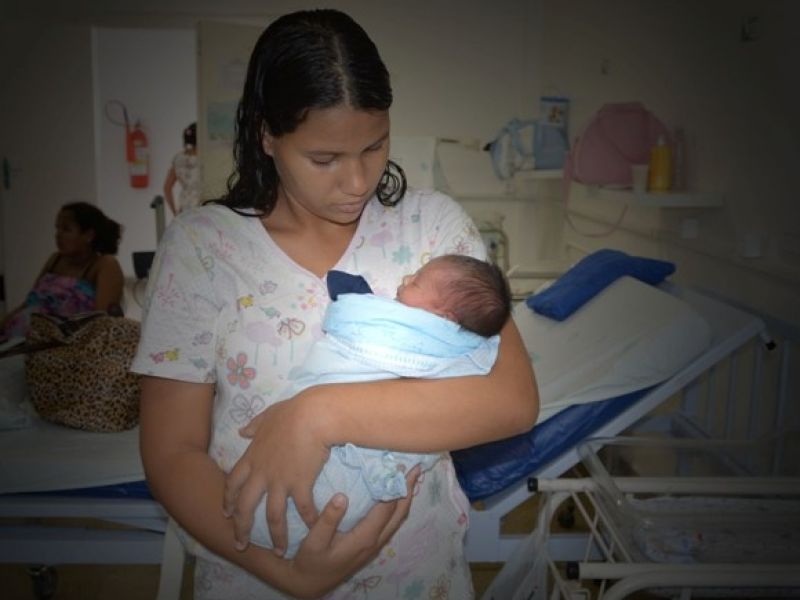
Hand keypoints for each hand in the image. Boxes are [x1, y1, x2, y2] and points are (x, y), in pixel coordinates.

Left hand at [223, 394, 329, 553]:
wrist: (312, 415)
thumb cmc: (292, 412)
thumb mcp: (268, 416)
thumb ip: (255, 426)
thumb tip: (243, 430)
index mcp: (252, 457)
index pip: (233, 484)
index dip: (228, 501)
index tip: (226, 514)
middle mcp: (262, 474)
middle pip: (245, 507)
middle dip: (241, 528)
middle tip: (241, 545)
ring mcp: (280, 481)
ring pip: (272, 516)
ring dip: (275, 536)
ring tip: (279, 552)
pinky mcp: (300, 484)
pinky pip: (303, 509)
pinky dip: (308, 521)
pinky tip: (312, 529)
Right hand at [284, 467, 419, 598]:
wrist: (310, 584)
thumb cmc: (311, 561)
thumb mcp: (314, 541)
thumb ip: (328, 519)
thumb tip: (342, 495)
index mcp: (364, 538)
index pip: (386, 508)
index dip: (393, 486)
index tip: (398, 466)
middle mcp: (375, 541)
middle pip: (399, 513)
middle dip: (408, 490)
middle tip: (415, 469)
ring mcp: (375, 545)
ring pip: (397, 520)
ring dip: (405, 499)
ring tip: (409, 479)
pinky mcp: (371, 546)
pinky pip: (390, 524)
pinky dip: (397, 508)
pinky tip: (394, 497)